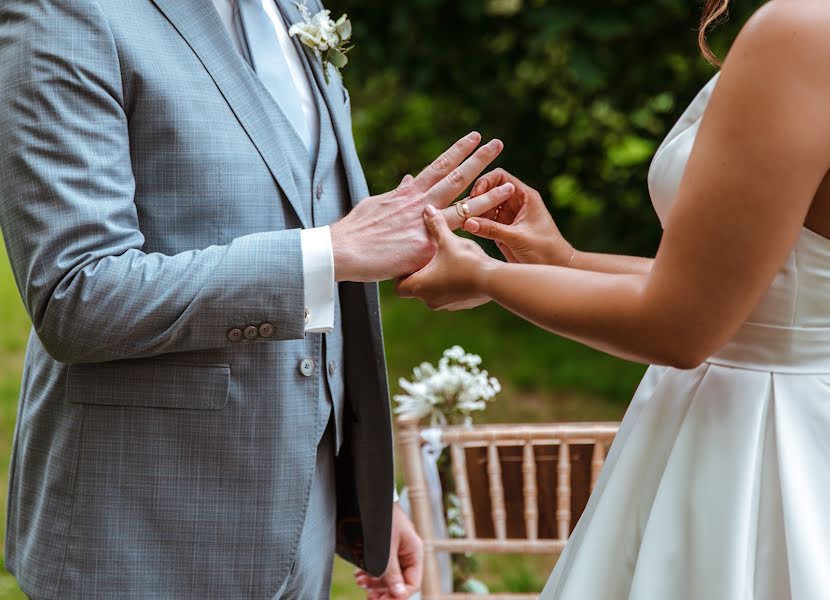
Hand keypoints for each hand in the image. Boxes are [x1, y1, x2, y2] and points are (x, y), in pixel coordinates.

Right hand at [330, 133, 510, 281]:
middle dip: (478, 160)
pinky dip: (470, 236)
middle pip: (456, 177)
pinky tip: (492, 231)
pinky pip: (454, 241)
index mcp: (409, 193)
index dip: (458, 151)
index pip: (439, 166)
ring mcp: (424, 224)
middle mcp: (420, 203)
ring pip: (463, 207)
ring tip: (510, 184)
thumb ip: (398, 193)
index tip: (474, 137)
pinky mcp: (425, 246)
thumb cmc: (356, 231)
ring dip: (489, 195)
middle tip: (498, 144)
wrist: (342, 251)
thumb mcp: (377, 204)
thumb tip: (408, 179)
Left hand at [353, 503, 423, 599]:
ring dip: (375, 583)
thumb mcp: (386, 548)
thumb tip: (399, 594)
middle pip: (400, 582)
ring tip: (360, 582)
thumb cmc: (384, 518)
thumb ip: (392, 571)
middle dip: (385, 591)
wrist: (372, 498)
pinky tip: (360, 576)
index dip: (399, 595)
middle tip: (370, 597)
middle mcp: (408, 554)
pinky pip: (382, 567)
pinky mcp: (386, 549)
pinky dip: (371, 574)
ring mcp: (397, 552)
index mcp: (414, 552)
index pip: (413, 583)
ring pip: (389, 576)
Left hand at [396, 205, 495, 310]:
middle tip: (429, 257)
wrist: (494, 281)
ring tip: (447, 262)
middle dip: (421, 274)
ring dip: (437, 279)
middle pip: (416, 289)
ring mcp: (446, 305)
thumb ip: (435, 225)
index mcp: (419, 286)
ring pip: (434, 292)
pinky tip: (462, 270)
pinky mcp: (461, 305)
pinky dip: (452, 285)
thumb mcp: (448, 240)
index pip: (398, 287)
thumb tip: (427, 208)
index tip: (411, 261)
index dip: (402, 275)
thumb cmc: (466, 261)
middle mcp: (429, 300)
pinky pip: (450, 295)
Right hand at [465, 168, 574, 265]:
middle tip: (466, 211)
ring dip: (473, 212)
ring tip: (463, 220)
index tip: (476, 196)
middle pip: (489, 190)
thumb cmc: (546, 250)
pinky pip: (484, 222)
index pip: (501, 177)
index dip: (486, 182)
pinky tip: (466, 229)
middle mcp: (515, 203)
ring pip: (484, 207)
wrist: (555, 268)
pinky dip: (474, 224)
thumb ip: (493, 230)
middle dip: (476, 198)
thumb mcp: (519, 238)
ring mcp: (507, 217)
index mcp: (525, 196)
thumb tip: (468, 222)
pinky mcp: (501, 230)